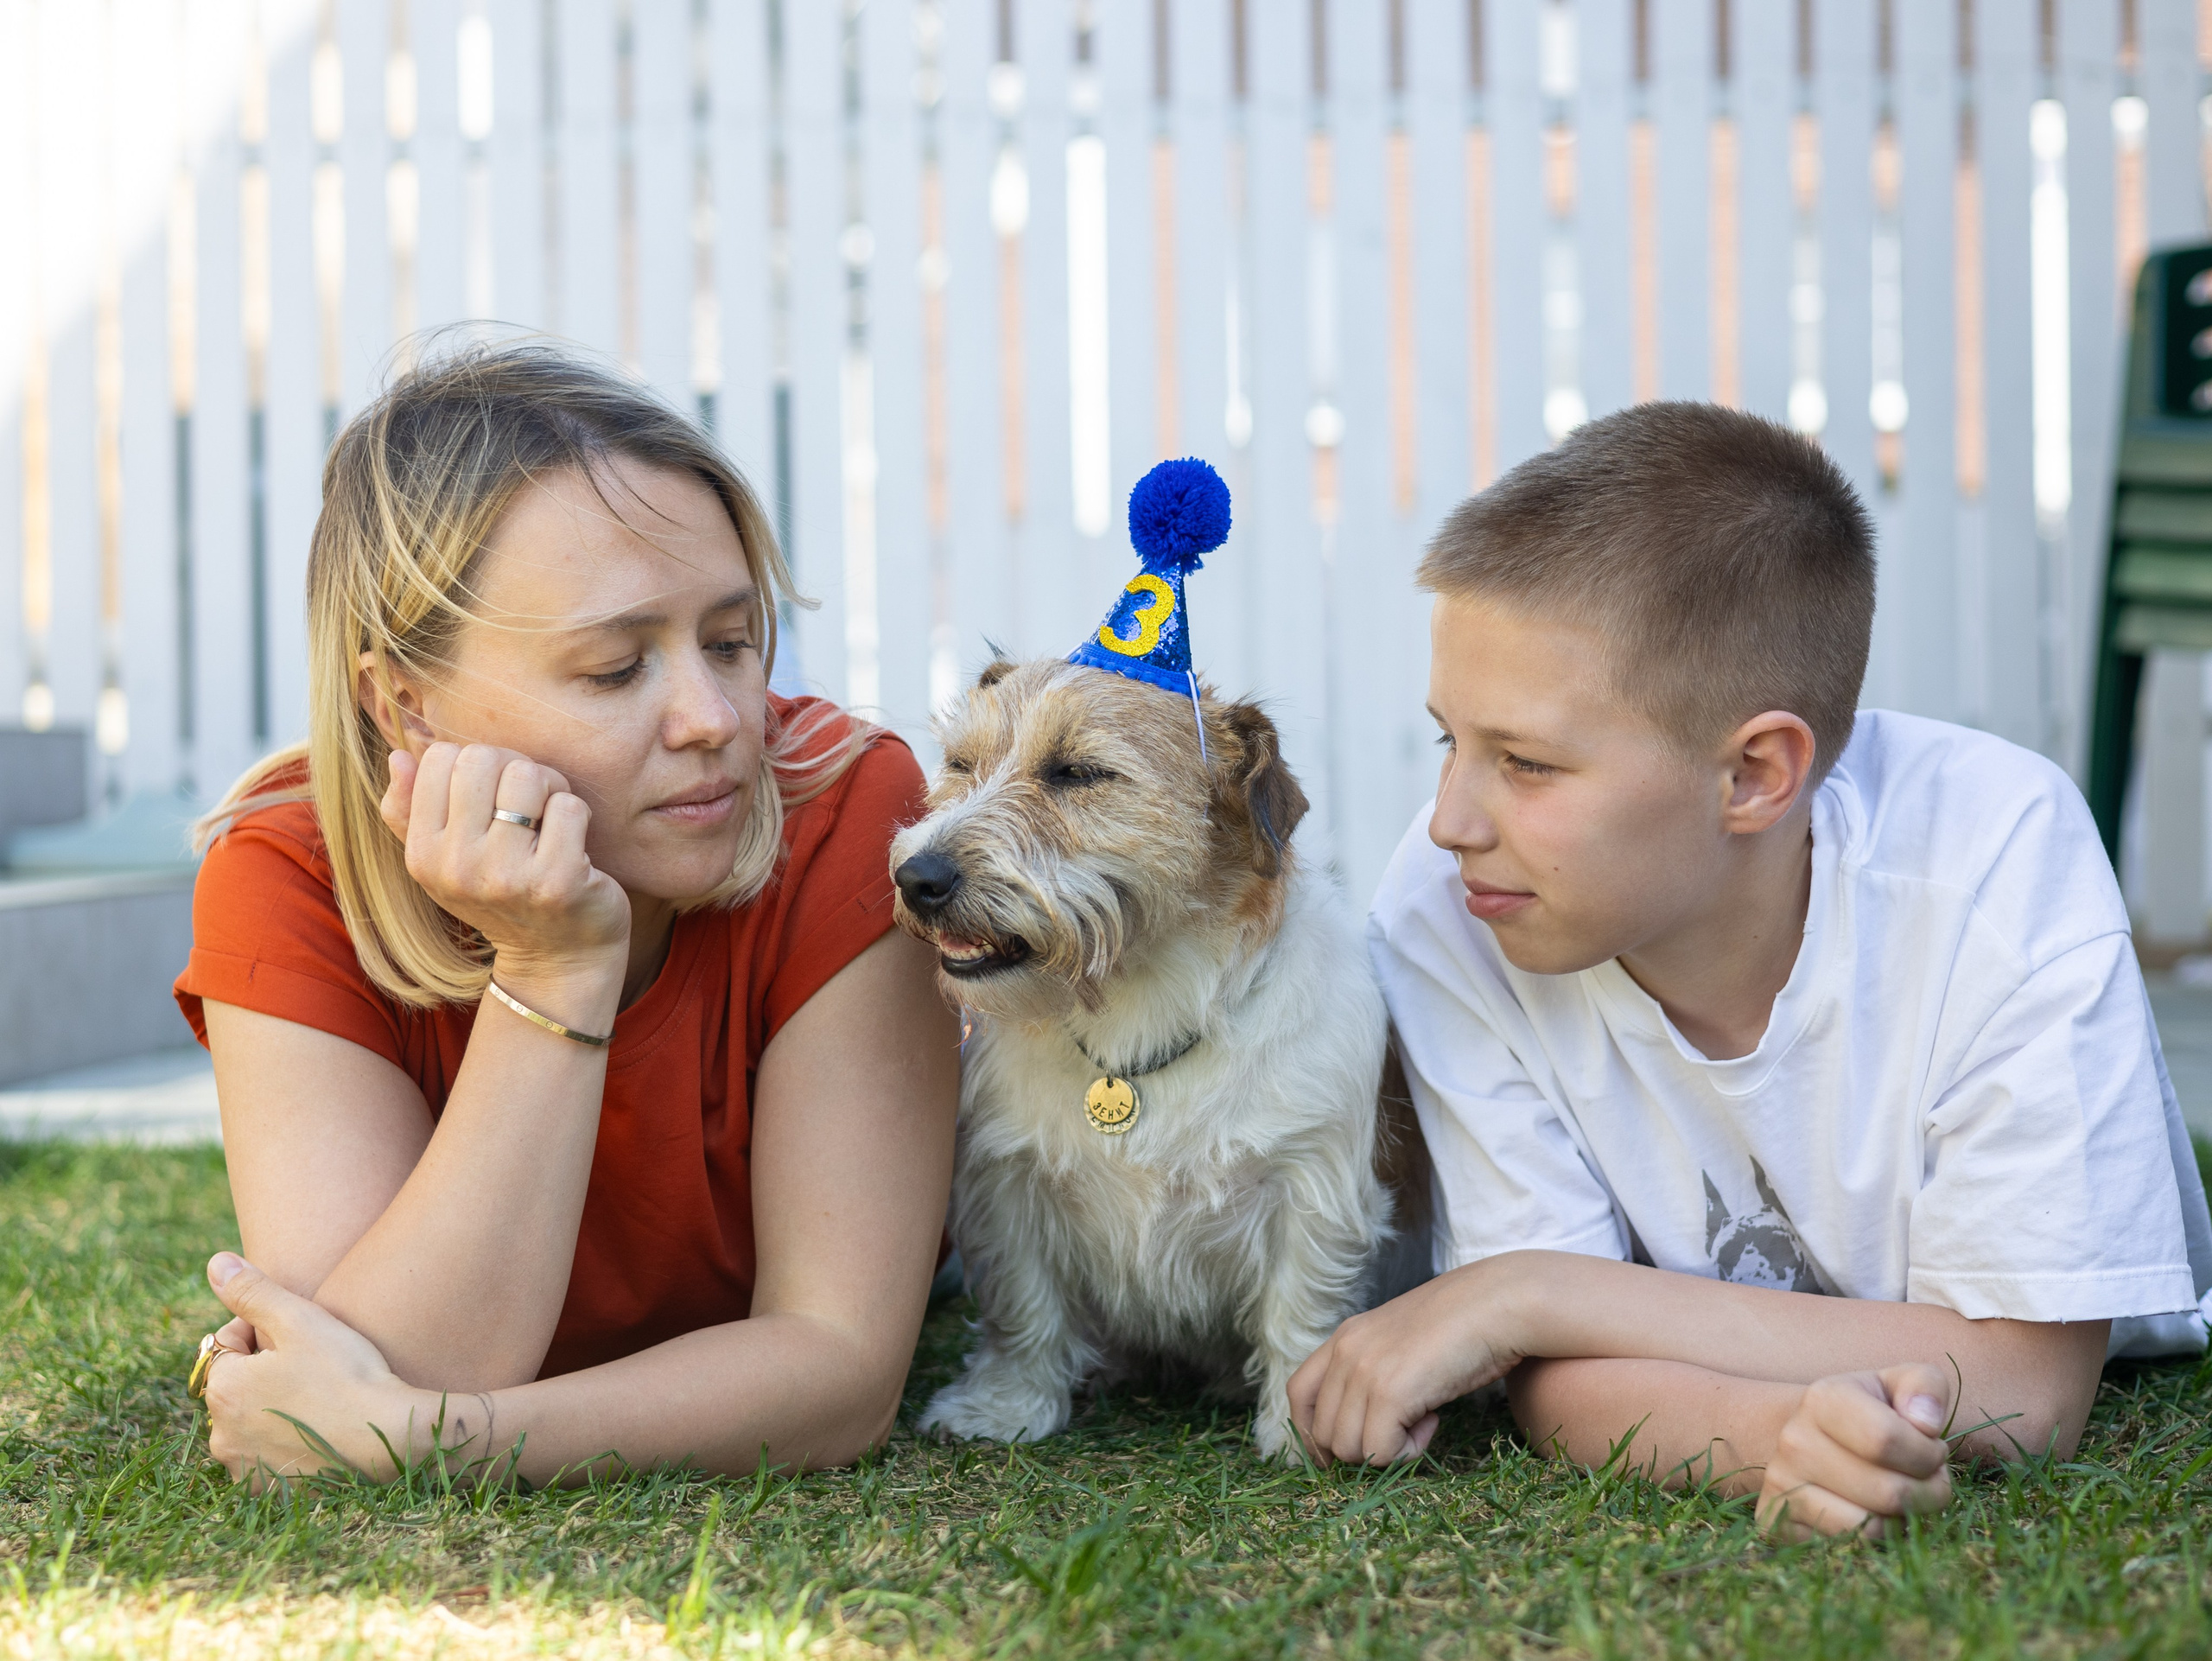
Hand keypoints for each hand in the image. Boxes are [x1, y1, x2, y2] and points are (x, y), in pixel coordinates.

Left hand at [199, 1252, 471, 1490]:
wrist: (391, 1438)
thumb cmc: (347, 1374)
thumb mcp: (300, 1320)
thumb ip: (253, 1291)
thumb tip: (215, 1263)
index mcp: (222, 1388)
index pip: (230, 1343)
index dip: (268, 1331)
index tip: (306, 1338)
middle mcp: (220, 1435)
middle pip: (238, 1385)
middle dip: (266, 1372)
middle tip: (316, 1367)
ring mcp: (243, 1469)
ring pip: (252, 1422)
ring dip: (273, 1408)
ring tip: (320, 1399)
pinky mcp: (269, 1492)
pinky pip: (268, 1458)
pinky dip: (286, 1444)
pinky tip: (320, 1432)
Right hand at [382, 742, 629, 989]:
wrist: (555, 961)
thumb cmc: (500, 896)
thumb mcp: (444, 862)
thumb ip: (410, 811)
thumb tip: (399, 756)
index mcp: (423, 855)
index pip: (441, 758)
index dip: (477, 764)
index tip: (493, 795)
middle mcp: (457, 867)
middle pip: (484, 758)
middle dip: (515, 769)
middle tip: (528, 804)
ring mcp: (507, 876)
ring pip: (528, 775)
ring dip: (550, 789)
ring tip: (549, 821)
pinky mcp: (557, 882)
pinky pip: (568, 807)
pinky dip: (577, 815)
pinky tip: (573, 845)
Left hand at [1287, 1259, 1529, 1465]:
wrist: (1499, 1304)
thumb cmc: (1463, 1327)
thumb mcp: (1401, 1344)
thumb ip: (1372, 1374)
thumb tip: (1357, 1435)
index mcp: (1344, 1337)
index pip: (1298, 1394)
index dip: (1312, 1434)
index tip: (1340, 1454)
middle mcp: (1345, 1351)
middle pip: (1322, 1432)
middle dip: (1360, 1447)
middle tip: (1402, 1428)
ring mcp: (1364, 1371)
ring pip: (1348, 1449)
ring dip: (1386, 1450)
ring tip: (1422, 1419)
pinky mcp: (1389, 1392)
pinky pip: (1380, 1452)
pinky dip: (1408, 1452)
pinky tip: (1432, 1421)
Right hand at [1757, 1363, 1954, 1538]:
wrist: (1809, 1437)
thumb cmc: (1868, 1412)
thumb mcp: (1899, 1386)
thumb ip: (1925, 1386)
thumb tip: (1925, 1423)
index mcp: (1822, 1399)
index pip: (1887, 1439)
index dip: (1927, 1454)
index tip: (1932, 1450)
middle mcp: (1793, 1441)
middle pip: (1888, 1492)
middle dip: (1928, 1493)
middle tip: (1928, 1480)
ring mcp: (1780, 1484)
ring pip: (1869, 1528)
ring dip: (1903, 1520)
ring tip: (1902, 1496)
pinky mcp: (1777, 1522)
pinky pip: (1847, 1547)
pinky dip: (1873, 1537)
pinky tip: (1874, 1513)